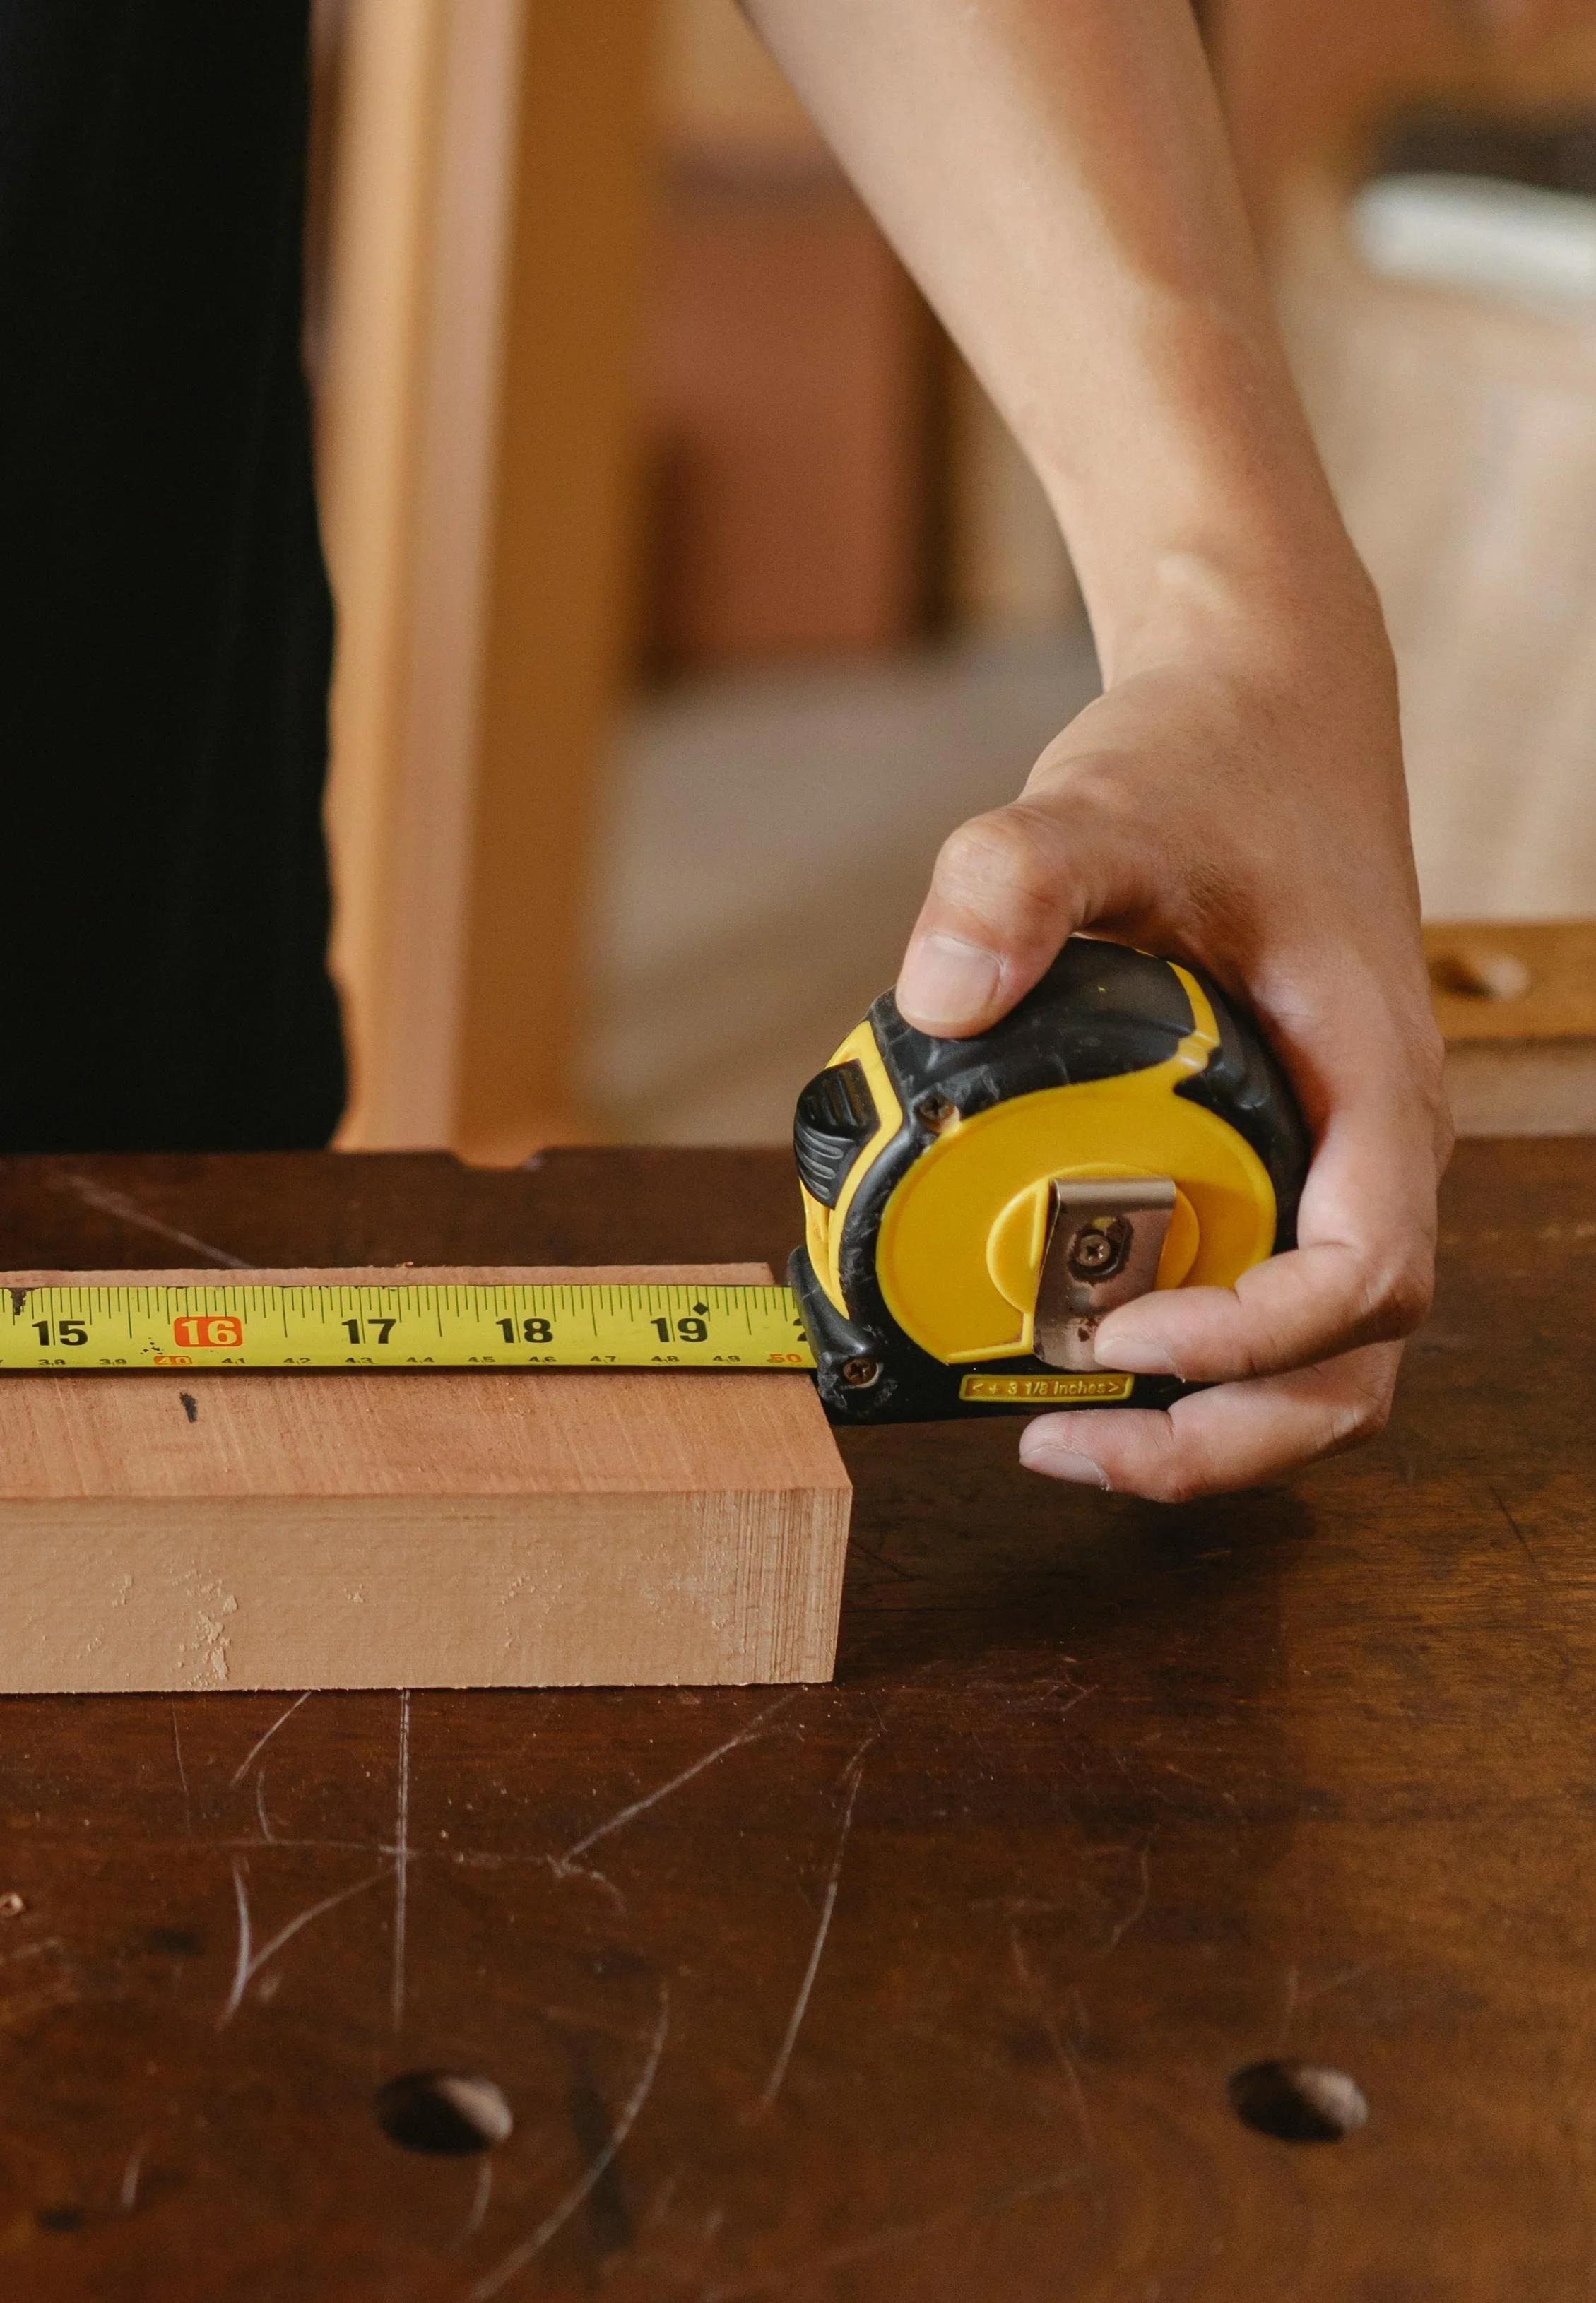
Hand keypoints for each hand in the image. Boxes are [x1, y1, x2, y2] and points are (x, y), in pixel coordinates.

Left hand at [895, 590, 1450, 1499]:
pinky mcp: (1282, 1158)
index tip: (1120, 1339)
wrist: (1267, 711)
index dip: (1254, 1342)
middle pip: (1349, 1366)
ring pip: (1315, 1360)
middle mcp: (1374, 1147)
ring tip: (1060, 1430)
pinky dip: (1186, 1361)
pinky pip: (1261, 1299)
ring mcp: (1334, 1161)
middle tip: (1065, 1444)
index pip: (1365, 1275)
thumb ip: (1017, 877)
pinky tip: (1073, 1347)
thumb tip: (933, 995)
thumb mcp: (1103, 801)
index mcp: (1375, 1083)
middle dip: (1223, 1436)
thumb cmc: (1215, 762)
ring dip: (1206, 1423)